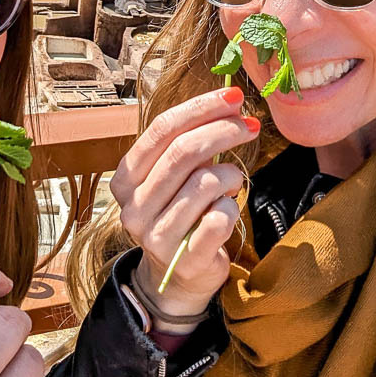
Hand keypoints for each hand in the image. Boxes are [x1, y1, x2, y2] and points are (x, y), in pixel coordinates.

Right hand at [111, 88, 256, 318]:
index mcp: (125, 178)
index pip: (162, 130)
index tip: (233, 97)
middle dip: (223, 132)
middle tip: (249, 126)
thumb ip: (189, 143)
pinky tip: (227, 209)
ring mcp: (155, 237)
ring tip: (233, 182)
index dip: (200, 108)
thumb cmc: (180, 213)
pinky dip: (232, 207)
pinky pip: (220, 218)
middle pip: (183, 152)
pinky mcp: (185, 260)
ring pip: (205, 183)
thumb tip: (228, 102)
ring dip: (231, 175)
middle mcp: (133, 207)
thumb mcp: (173, 177)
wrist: (177, 279)